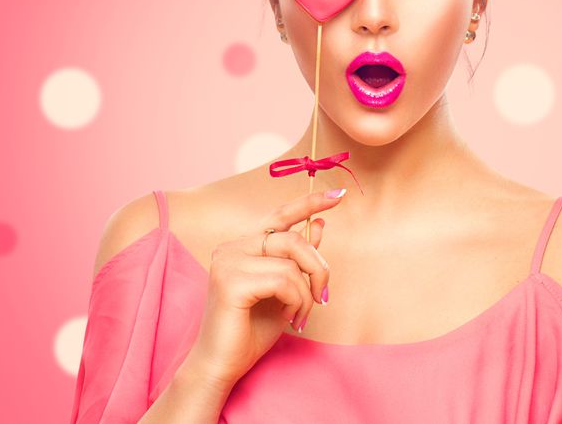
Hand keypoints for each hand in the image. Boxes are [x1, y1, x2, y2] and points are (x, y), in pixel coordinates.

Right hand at [184, 188, 344, 386]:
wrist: (222, 365)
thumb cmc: (251, 330)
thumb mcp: (284, 290)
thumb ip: (298, 259)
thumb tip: (320, 224)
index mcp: (244, 246)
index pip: (280, 215)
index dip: (309, 203)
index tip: (338, 195)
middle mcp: (232, 247)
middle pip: (294, 239)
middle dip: (318, 268)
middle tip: (322, 296)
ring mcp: (227, 262)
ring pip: (291, 262)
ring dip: (307, 292)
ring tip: (301, 314)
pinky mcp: (230, 281)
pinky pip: (283, 280)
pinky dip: (296, 300)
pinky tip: (290, 317)